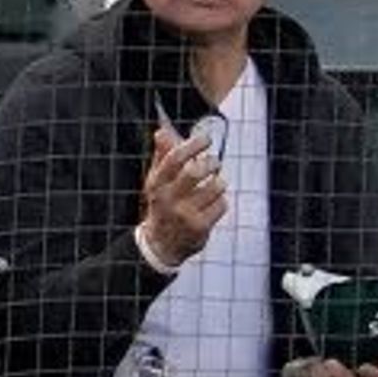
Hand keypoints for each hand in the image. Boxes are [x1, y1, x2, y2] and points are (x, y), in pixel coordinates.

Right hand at [138, 125, 227, 267]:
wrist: (161, 246)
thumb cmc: (162, 206)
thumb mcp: (157, 181)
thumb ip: (161, 156)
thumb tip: (162, 130)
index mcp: (157, 184)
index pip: (175, 158)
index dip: (193, 144)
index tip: (206, 139)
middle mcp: (168, 199)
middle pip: (195, 172)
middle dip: (210, 163)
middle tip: (214, 162)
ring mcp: (184, 215)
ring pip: (214, 187)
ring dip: (219, 182)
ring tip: (216, 183)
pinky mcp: (200, 228)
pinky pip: (221, 205)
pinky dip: (221, 200)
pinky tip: (214, 202)